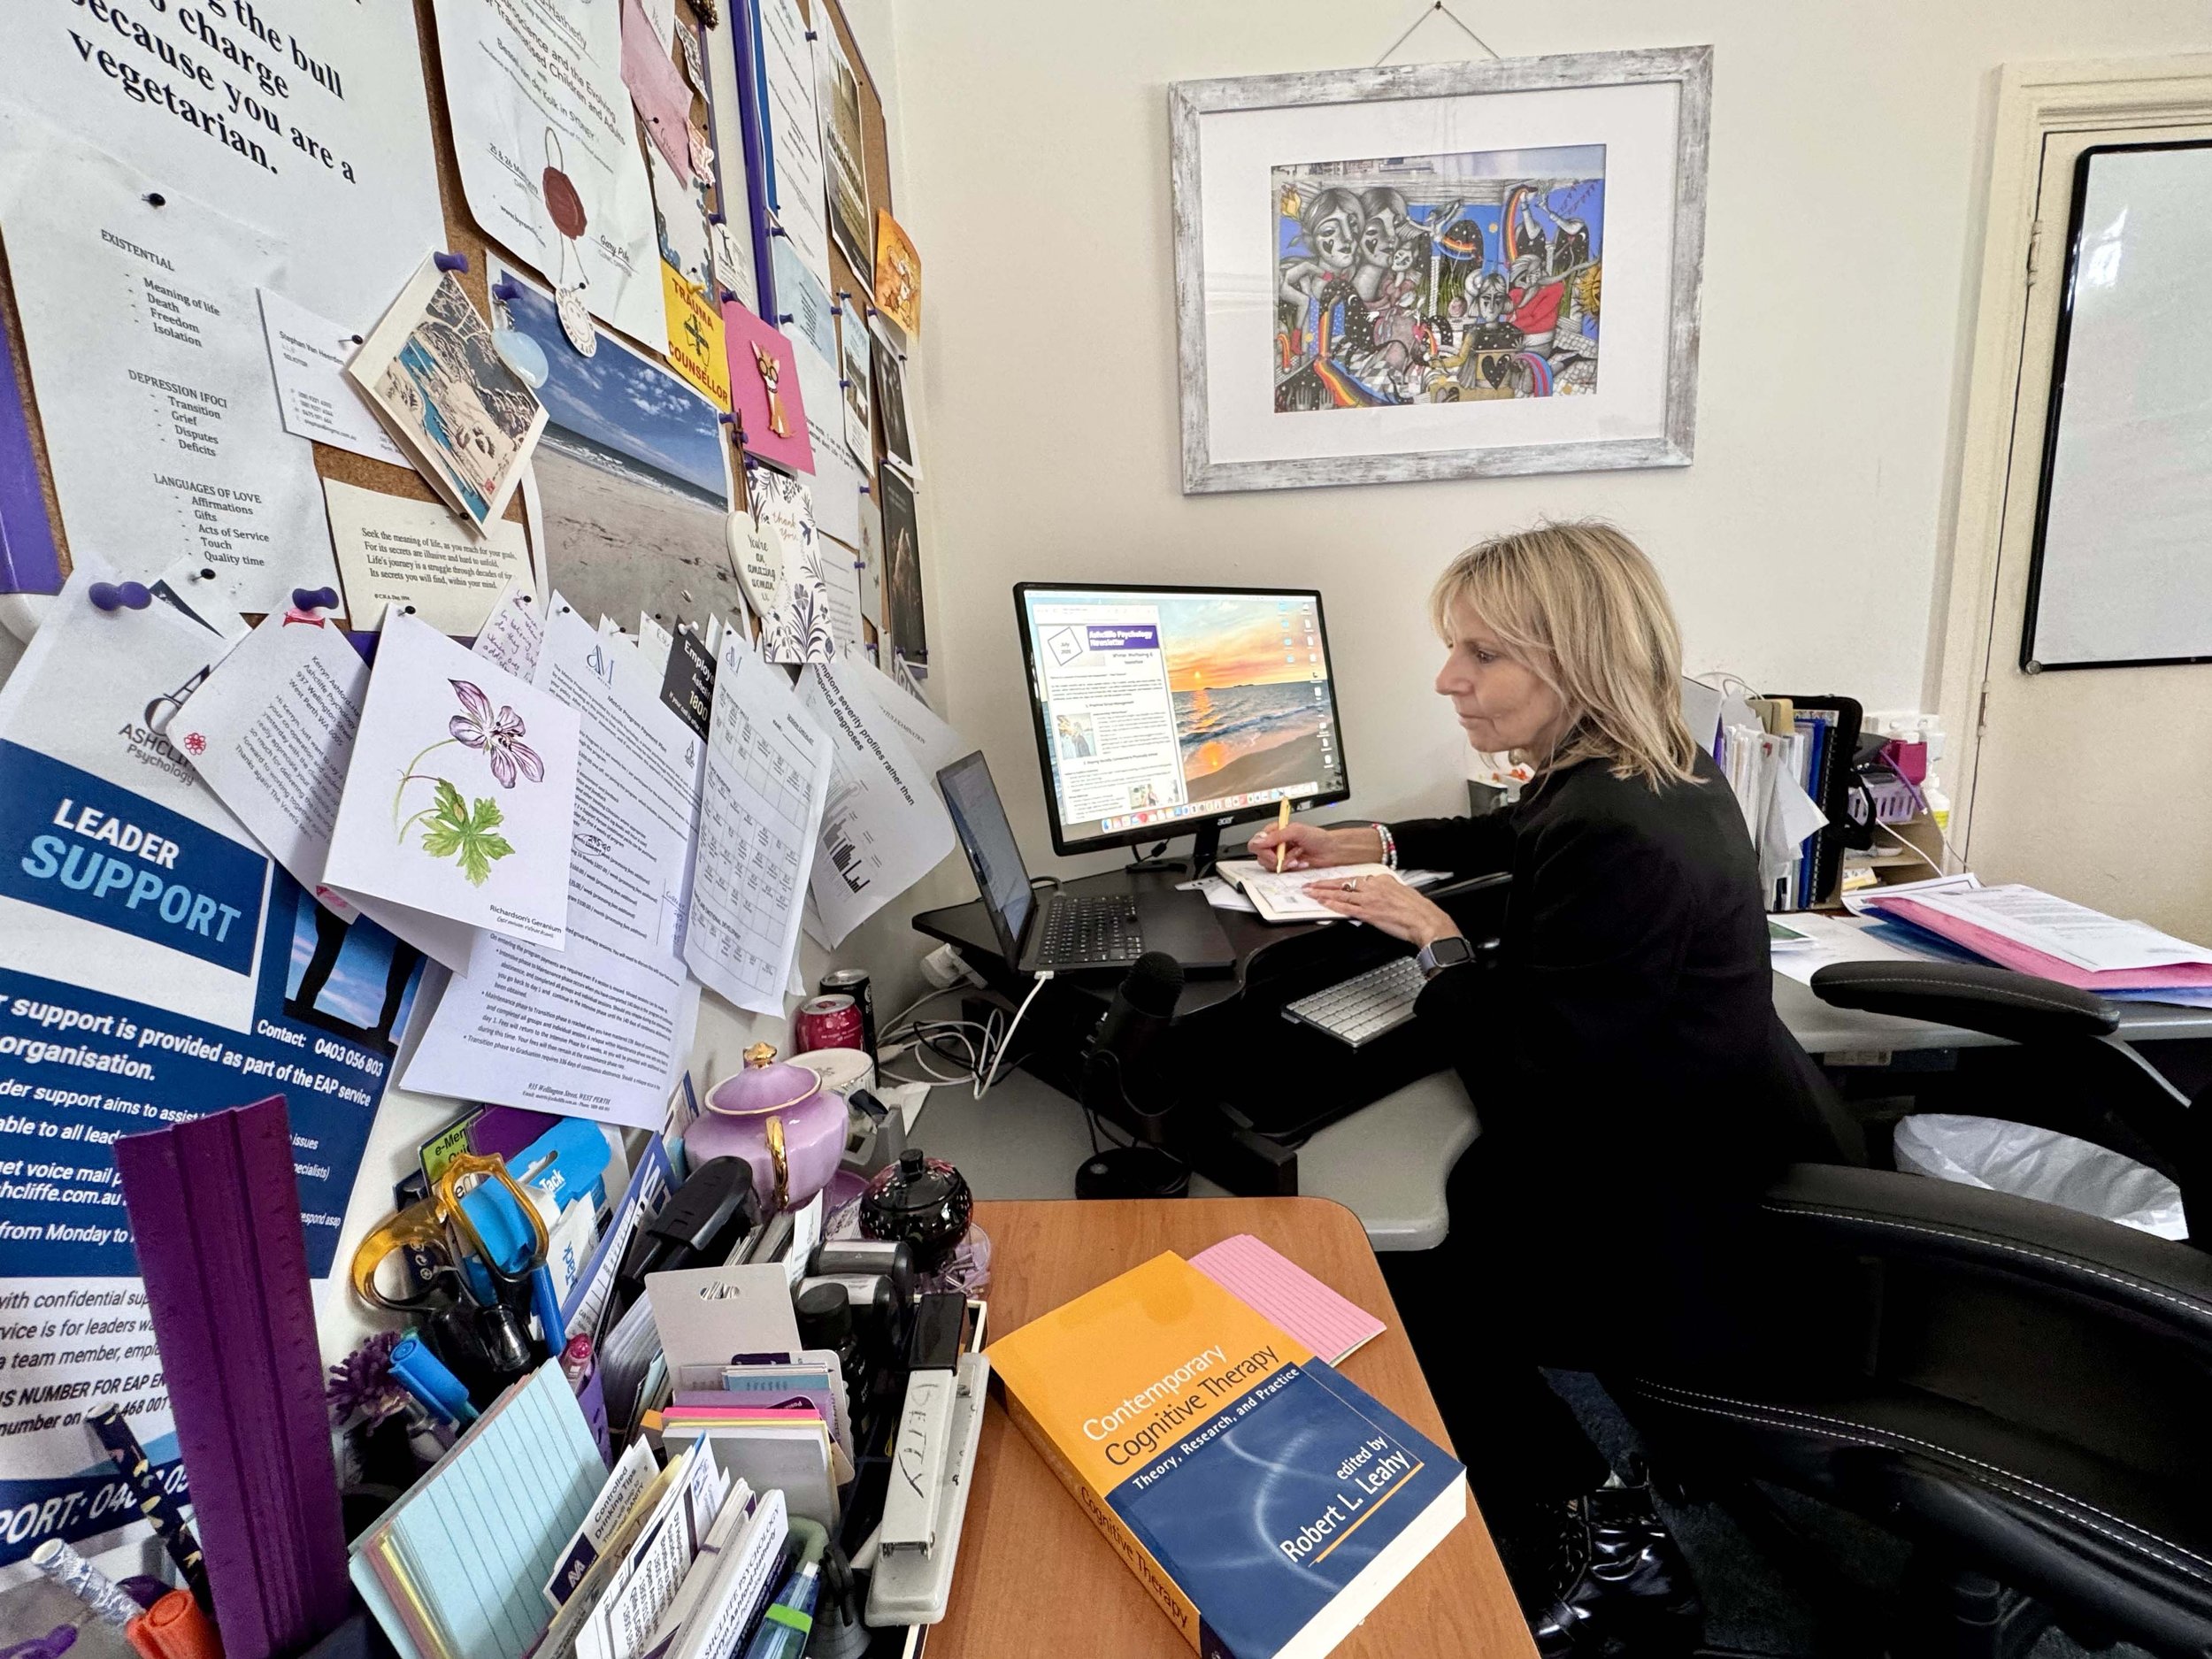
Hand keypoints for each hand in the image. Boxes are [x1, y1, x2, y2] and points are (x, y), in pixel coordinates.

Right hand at [1244, 822, 1378, 871]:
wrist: (1331, 850)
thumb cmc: (1318, 837)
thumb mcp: (1297, 831)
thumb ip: (1277, 835)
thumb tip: (1260, 840)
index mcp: (1275, 831)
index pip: (1257, 841)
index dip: (1262, 849)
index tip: (1274, 852)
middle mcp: (1275, 843)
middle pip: (1260, 855)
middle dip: (1275, 858)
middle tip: (1288, 856)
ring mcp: (1280, 855)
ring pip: (1269, 865)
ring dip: (1285, 863)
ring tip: (1297, 857)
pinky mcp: (1286, 865)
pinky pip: (1280, 871)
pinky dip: (1291, 867)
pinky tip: (1300, 862)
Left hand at [1307, 873, 1459, 949]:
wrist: (1425, 920)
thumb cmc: (1418, 910)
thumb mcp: (1401, 892)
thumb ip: (1386, 890)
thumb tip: (1379, 894)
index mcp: (1382, 879)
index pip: (1356, 878)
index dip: (1340, 880)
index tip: (1331, 881)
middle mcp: (1374, 886)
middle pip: (1344, 882)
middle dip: (1325, 883)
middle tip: (1311, 883)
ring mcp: (1370, 899)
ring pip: (1341, 893)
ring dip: (1322, 893)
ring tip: (1310, 892)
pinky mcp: (1369, 913)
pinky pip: (1346, 907)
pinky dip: (1333, 905)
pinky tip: (1323, 904)